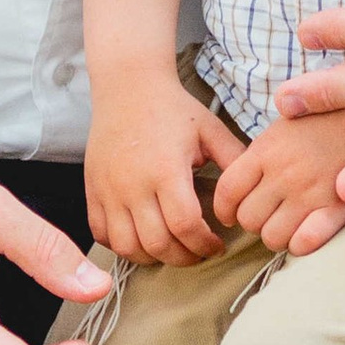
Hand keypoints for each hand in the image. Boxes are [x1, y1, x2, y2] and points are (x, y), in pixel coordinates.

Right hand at [85, 68, 241, 267]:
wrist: (127, 86)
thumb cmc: (172, 109)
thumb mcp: (211, 130)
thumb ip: (235, 161)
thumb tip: (251, 196)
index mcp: (166, 170)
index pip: (185, 226)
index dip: (204, 244)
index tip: (216, 244)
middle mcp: (133, 185)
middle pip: (157, 243)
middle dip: (183, 257)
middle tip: (197, 252)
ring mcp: (109, 190)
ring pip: (126, 246)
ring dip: (152, 256)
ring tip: (170, 249)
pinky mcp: (92, 190)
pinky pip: (101, 234)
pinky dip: (121, 245)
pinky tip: (140, 238)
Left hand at [209, 101, 344, 255]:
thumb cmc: (335, 113)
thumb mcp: (291, 118)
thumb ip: (264, 147)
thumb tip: (238, 168)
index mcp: (268, 149)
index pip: (227, 191)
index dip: (224, 209)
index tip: (230, 214)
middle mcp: (285, 173)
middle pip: (247, 219)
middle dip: (253, 222)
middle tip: (267, 216)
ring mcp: (312, 193)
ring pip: (272, 237)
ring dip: (277, 236)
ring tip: (288, 225)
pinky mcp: (340, 208)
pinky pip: (304, 243)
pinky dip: (300, 245)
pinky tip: (307, 234)